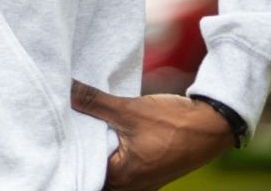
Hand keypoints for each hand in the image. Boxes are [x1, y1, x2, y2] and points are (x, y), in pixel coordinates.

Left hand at [70, 82, 234, 189]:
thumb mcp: (129, 109)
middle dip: (81, 145)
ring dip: (98, 145)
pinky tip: (106, 128)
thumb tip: (67, 90)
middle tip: (67, 120)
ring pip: (107, 164)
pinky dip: (112, 147)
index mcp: (120, 178)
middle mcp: (128, 186)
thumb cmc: (174, 124)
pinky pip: (121, 162)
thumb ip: (94, 101)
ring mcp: (139, 181)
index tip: (58, 127)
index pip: (82, 166)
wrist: (212, 126)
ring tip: (84, 121)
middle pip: (93, 167)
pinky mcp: (147, 171)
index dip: (69, 145)